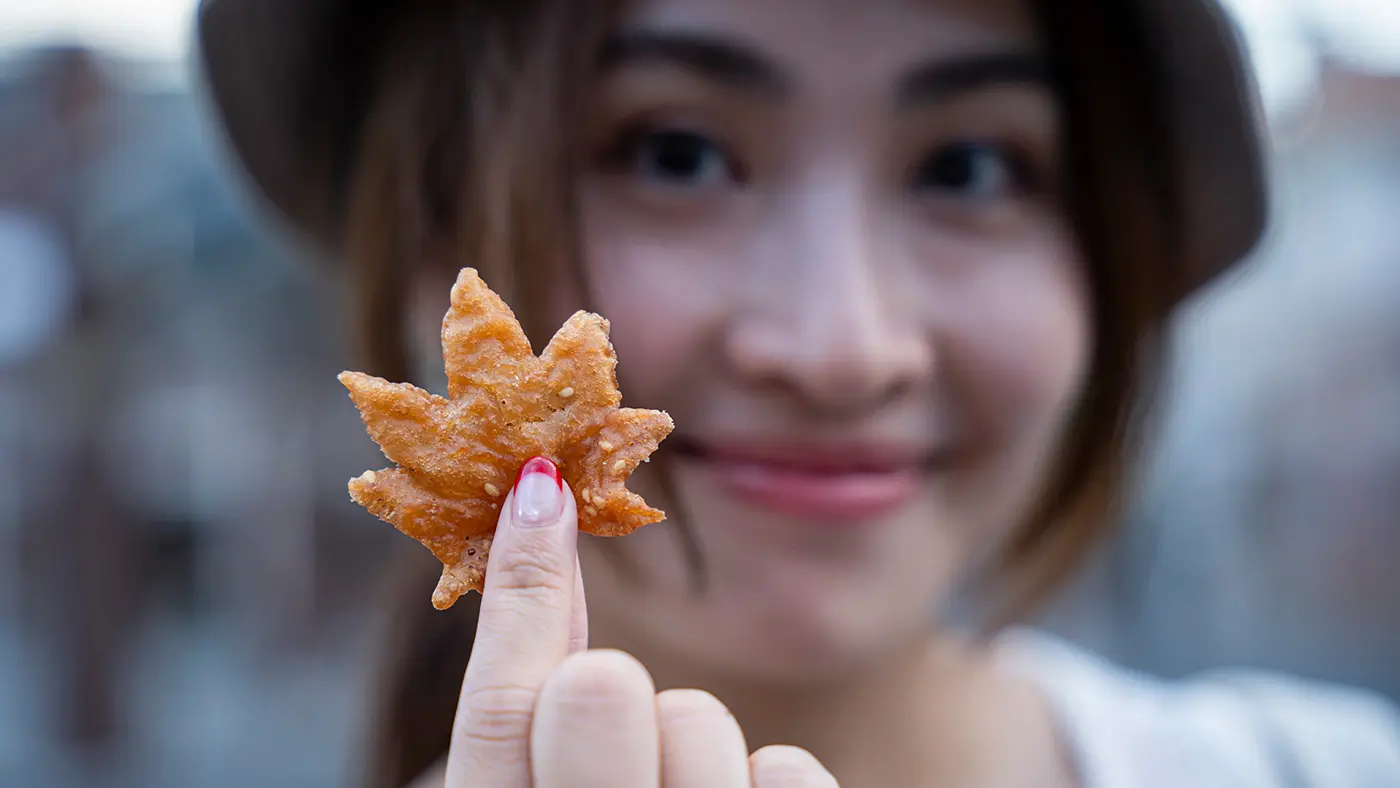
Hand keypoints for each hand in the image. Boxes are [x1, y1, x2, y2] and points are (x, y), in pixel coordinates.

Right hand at [441, 456, 838, 787]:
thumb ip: (526, 715)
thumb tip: (538, 529)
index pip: (497, 707)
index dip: (518, 586)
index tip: (541, 481)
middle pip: (597, 694)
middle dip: (605, 684)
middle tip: (608, 719)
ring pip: (699, 719)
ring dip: (691, 747)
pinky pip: (787, 774)